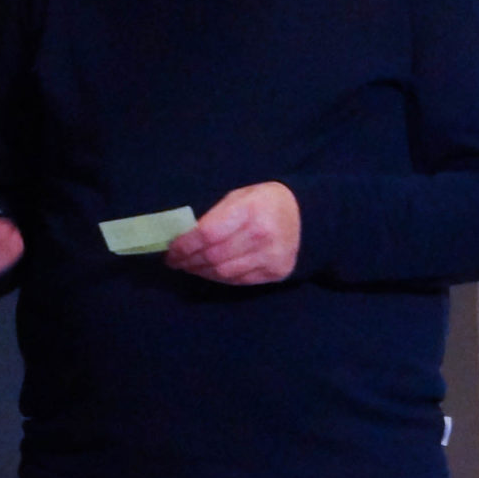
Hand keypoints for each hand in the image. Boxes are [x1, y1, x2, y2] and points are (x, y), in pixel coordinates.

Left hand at [167, 182, 299, 285]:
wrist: (307, 217)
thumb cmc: (265, 202)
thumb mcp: (240, 197)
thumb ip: (215, 216)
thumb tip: (185, 237)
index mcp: (249, 210)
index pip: (208, 234)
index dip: (185, 246)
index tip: (171, 251)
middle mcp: (261, 235)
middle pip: (214, 256)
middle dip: (189, 261)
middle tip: (175, 262)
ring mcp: (270, 257)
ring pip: (224, 273)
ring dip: (201, 272)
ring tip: (189, 266)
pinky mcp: (275, 273)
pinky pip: (238, 281)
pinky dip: (218, 278)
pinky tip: (209, 271)